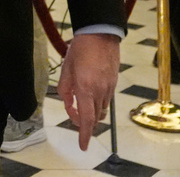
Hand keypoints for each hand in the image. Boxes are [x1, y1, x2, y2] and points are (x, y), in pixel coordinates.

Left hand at [56, 33, 118, 150]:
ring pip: (100, 110)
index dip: (84, 135)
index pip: (86, 119)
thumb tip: (68, 103)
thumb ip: (65, 89)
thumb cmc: (80, 49)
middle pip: (94, 118)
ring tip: (80, 100)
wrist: (101, 34)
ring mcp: (109, 88)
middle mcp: (99, 91)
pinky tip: (90, 91)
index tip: (83, 146)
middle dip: (84, 122)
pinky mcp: (114, 83)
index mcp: (85, 88)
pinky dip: (97, 102)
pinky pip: (106, 100)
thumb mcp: (66, 68)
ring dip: (90, 112)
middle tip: (72, 113)